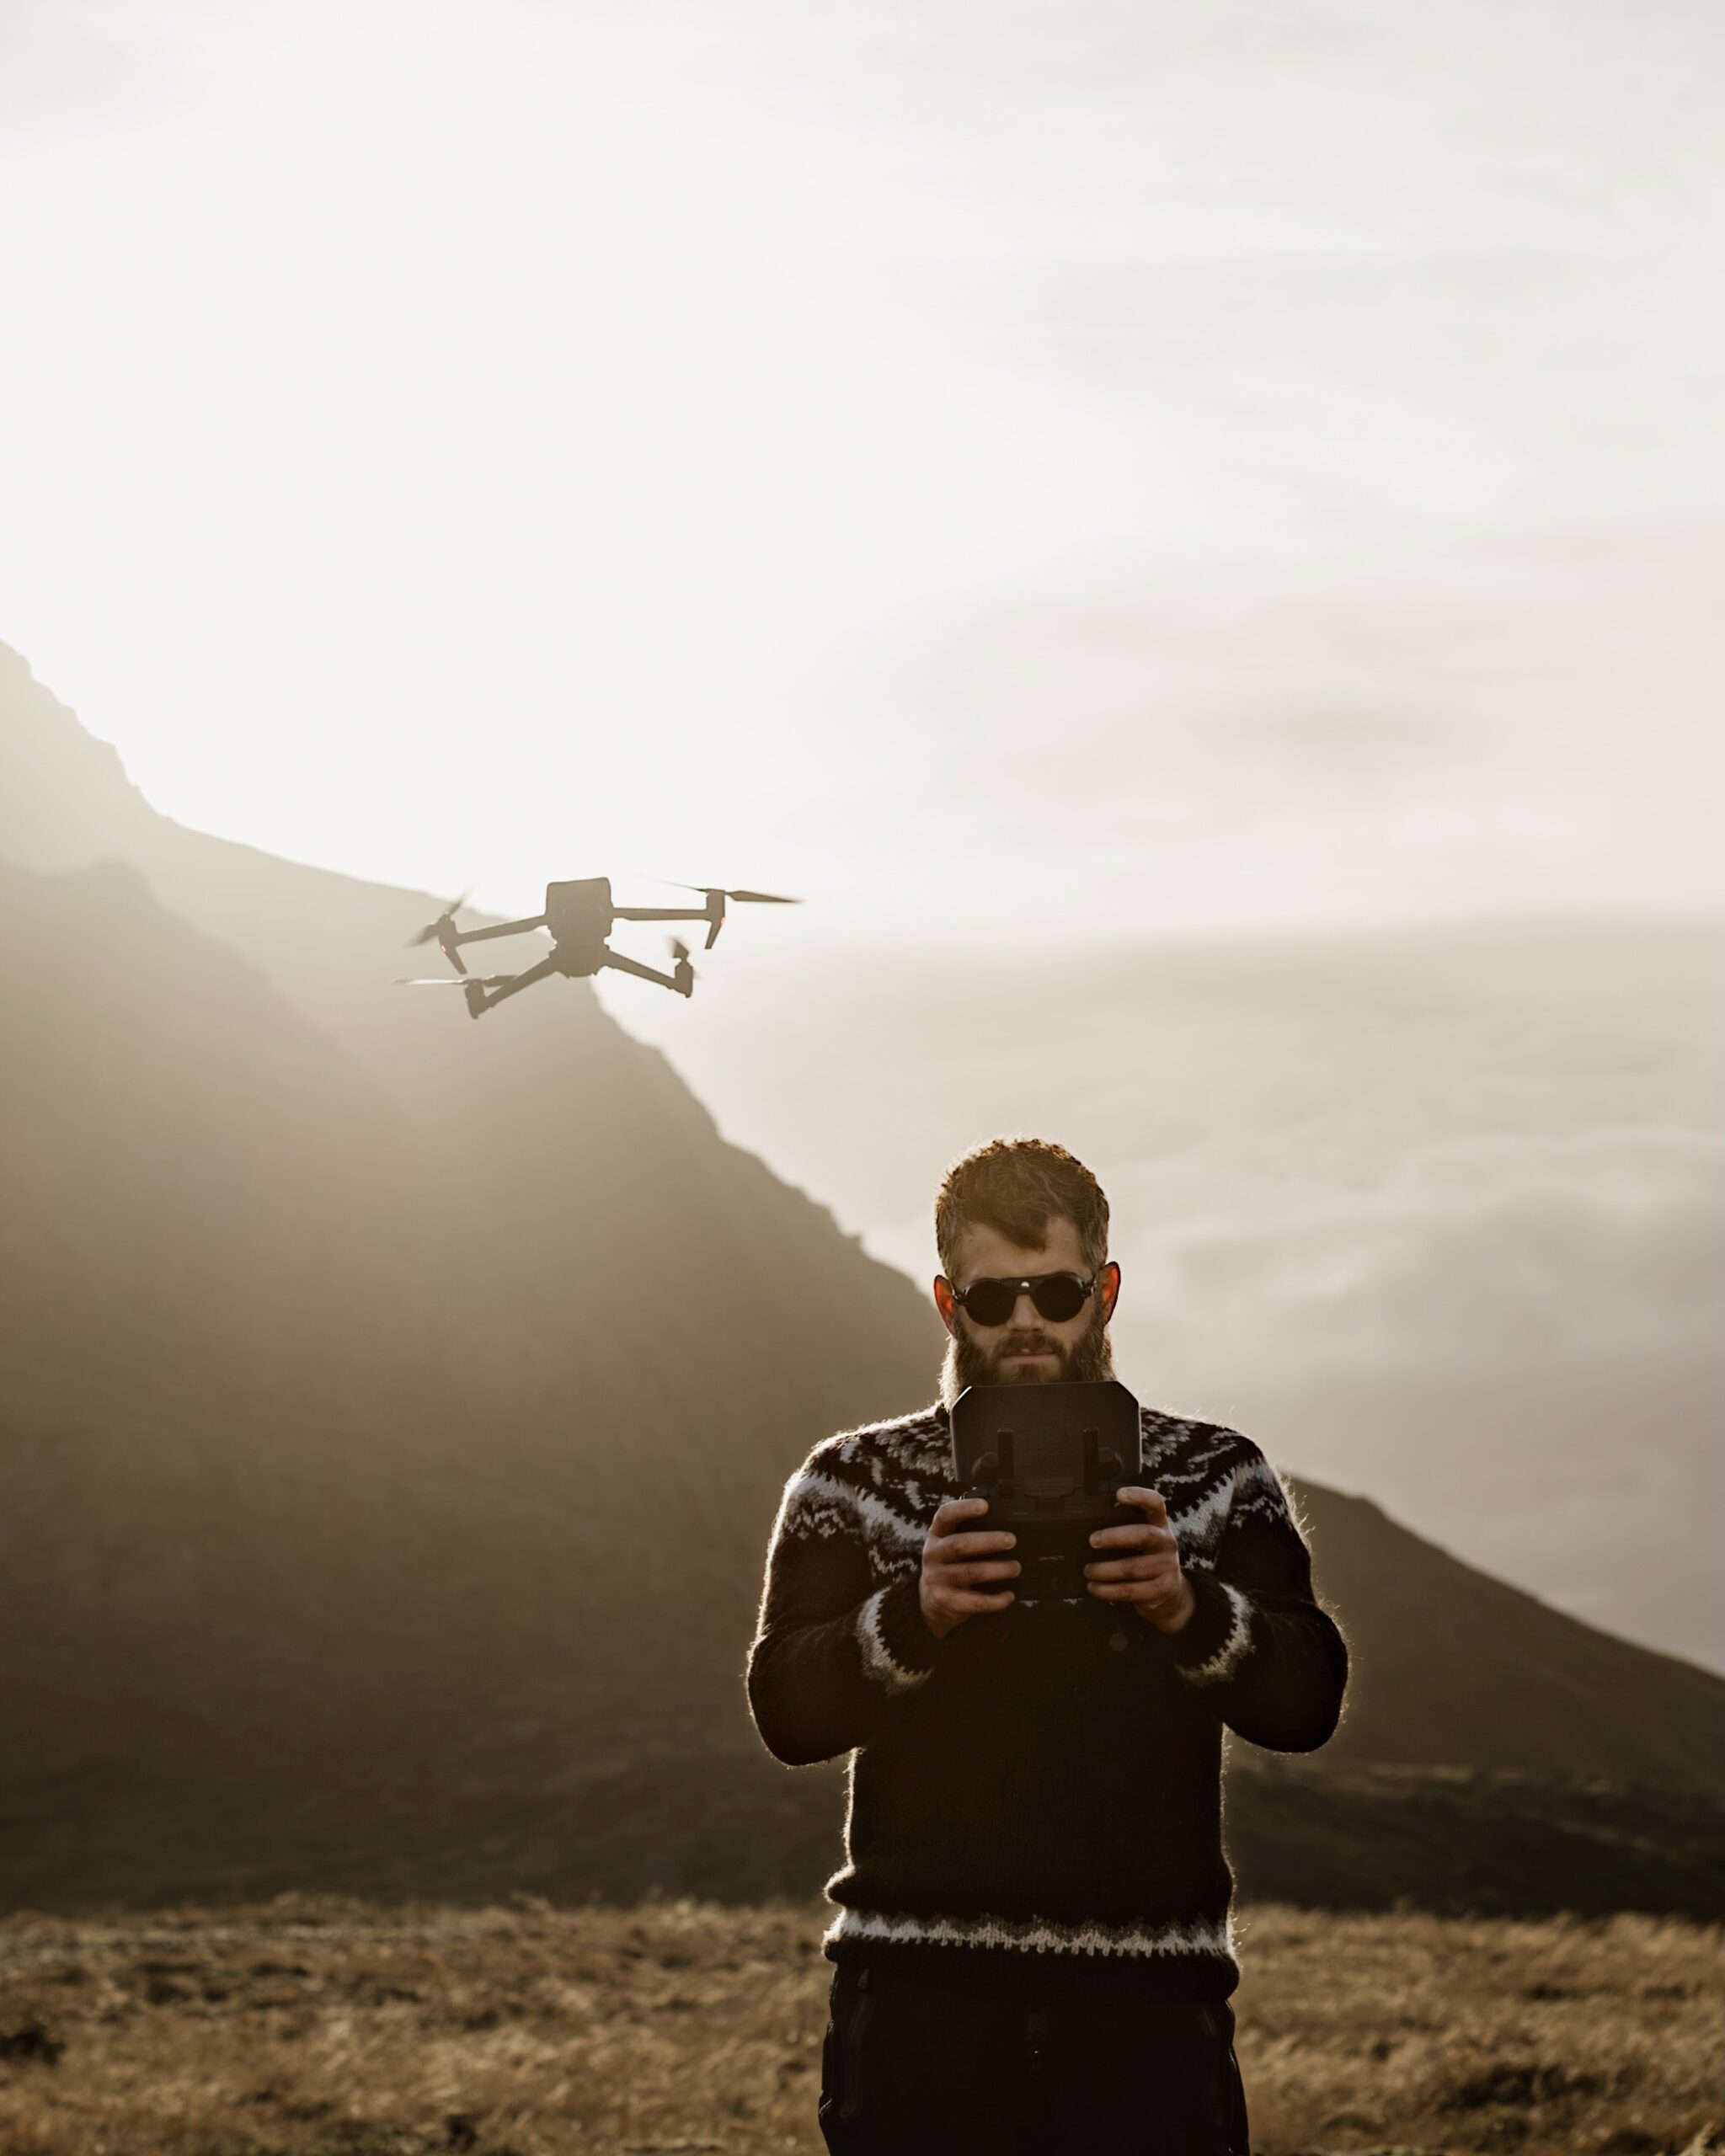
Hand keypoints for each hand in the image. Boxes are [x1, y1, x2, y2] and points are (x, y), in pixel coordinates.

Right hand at [919, 1498, 1018, 1638]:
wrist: (932, 1600)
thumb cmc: (950, 1565)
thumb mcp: (951, 1545)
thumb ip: (968, 1533)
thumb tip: (1005, 1524)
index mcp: (937, 1535)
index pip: (945, 1515)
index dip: (963, 1508)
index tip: (985, 1506)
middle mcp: (934, 1555)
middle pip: (959, 1545)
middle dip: (988, 1541)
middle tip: (1011, 1540)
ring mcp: (938, 1579)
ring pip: (970, 1573)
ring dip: (997, 1570)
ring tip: (1015, 1567)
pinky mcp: (947, 1602)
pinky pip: (974, 1601)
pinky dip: (995, 1600)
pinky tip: (1009, 1595)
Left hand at [1085, 1487, 1194, 1633]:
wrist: (1171, 1593)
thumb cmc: (1148, 1558)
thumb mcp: (1143, 1539)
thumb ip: (1125, 1528)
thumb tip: (1085, 1524)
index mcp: (1159, 1524)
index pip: (1155, 1504)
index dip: (1139, 1496)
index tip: (1119, 1494)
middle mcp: (1165, 1543)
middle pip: (1144, 1535)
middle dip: (1115, 1537)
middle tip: (1092, 1540)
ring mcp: (1165, 1567)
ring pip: (1132, 1568)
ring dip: (1104, 1570)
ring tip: (1088, 1570)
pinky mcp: (1160, 1589)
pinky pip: (1130, 1590)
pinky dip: (1107, 1590)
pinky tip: (1094, 1587)